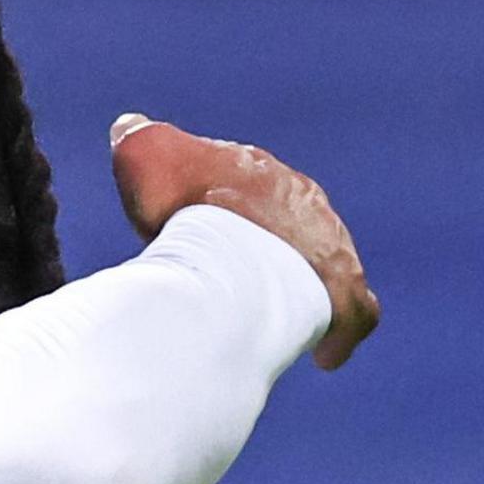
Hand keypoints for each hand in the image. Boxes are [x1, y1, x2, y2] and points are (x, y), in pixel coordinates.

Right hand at [109, 114, 379, 369]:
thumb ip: (139, 140)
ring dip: (294, 290)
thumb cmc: (186, 211)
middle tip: (225, 279)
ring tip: (262, 318)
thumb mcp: (147, 159)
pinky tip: (322, 357)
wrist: (234, 259)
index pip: (244, 183)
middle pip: (285, 224)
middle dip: (261, 248)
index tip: (192, 233)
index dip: (217, 208)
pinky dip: (339, 334)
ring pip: (319, 269)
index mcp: (263, 172)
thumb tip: (130, 127)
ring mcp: (333, 251)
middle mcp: (307, 206)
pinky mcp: (347, 298)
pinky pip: (354, 316)